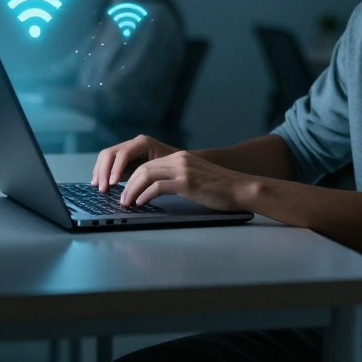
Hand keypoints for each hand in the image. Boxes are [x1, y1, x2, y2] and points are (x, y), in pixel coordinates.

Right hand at [91, 134, 179, 192]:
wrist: (181, 161)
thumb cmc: (174, 166)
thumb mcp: (163, 169)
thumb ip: (148, 175)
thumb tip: (133, 190)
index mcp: (143, 143)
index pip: (124, 153)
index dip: (116, 168)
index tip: (113, 183)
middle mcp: (132, 143)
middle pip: (110, 153)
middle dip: (103, 171)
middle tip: (103, 189)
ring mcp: (126, 148)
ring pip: (105, 156)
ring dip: (99, 172)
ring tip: (98, 187)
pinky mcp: (123, 157)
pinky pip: (107, 161)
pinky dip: (101, 172)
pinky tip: (99, 183)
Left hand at [116, 151, 252, 210]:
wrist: (241, 188)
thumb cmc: (219, 189)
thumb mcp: (194, 178)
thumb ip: (176, 179)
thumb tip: (154, 191)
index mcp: (179, 157)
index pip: (147, 164)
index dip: (131, 178)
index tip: (124, 191)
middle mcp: (179, 159)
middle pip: (142, 168)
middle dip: (127, 185)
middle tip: (121, 200)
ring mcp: (183, 170)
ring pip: (146, 175)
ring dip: (132, 190)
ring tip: (127, 203)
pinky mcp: (187, 182)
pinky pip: (157, 187)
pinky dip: (145, 195)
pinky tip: (141, 204)